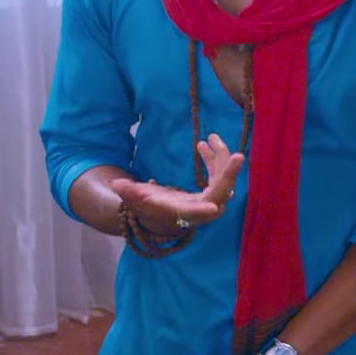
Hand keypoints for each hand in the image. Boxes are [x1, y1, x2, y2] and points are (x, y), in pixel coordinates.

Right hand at [108, 134, 242, 235]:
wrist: (160, 213)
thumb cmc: (146, 207)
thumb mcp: (135, 199)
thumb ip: (128, 192)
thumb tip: (117, 185)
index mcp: (181, 214)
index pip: (193, 215)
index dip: (202, 212)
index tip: (212, 208)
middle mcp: (200, 210)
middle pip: (219, 194)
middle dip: (228, 176)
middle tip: (238, 156)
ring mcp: (208, 200)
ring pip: (223, 181)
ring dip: (221, 159)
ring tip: (213, 138)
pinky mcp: (211, 191)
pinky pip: (219, 174)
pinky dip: (215, 159)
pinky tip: (205, 143)